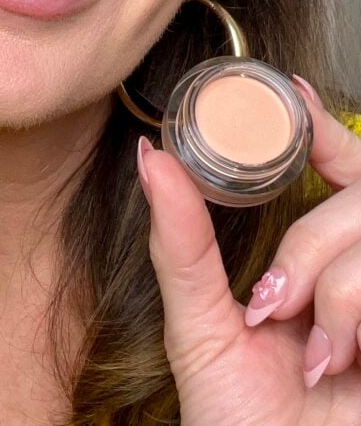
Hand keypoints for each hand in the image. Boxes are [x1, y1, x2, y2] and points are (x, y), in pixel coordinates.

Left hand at [139, 79, 360, 425]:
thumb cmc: (237, 420)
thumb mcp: (199, 327)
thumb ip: (181, 242)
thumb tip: (149, 156)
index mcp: (317, 263)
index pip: (341, 170)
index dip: (325, 128)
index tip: (292, 95)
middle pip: (360, 195)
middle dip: (312, 243)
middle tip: (273, 301)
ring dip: (335, 290)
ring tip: (311, 349)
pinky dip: (356, 317)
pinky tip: (341, 367)